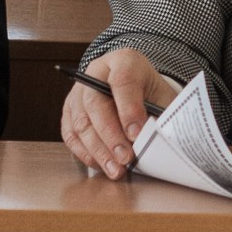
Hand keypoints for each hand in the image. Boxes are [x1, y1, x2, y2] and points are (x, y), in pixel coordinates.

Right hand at [61, 48, 179, 179]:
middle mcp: (96, 72)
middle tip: (126, 158)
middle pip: (95, 102)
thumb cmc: (151, 93)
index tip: (137, 134)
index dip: (129, 109)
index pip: (122, 80)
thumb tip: (156, 143)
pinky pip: (70, 133)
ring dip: (98, 150)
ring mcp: (78, 90)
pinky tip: (101, 165)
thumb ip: (159, 116)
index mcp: (124, 61)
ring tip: (115, 170)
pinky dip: (85, 153)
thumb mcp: (162, 97)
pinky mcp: (69, 110)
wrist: (135, 87)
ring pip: (80, 121)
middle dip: (111, 135)